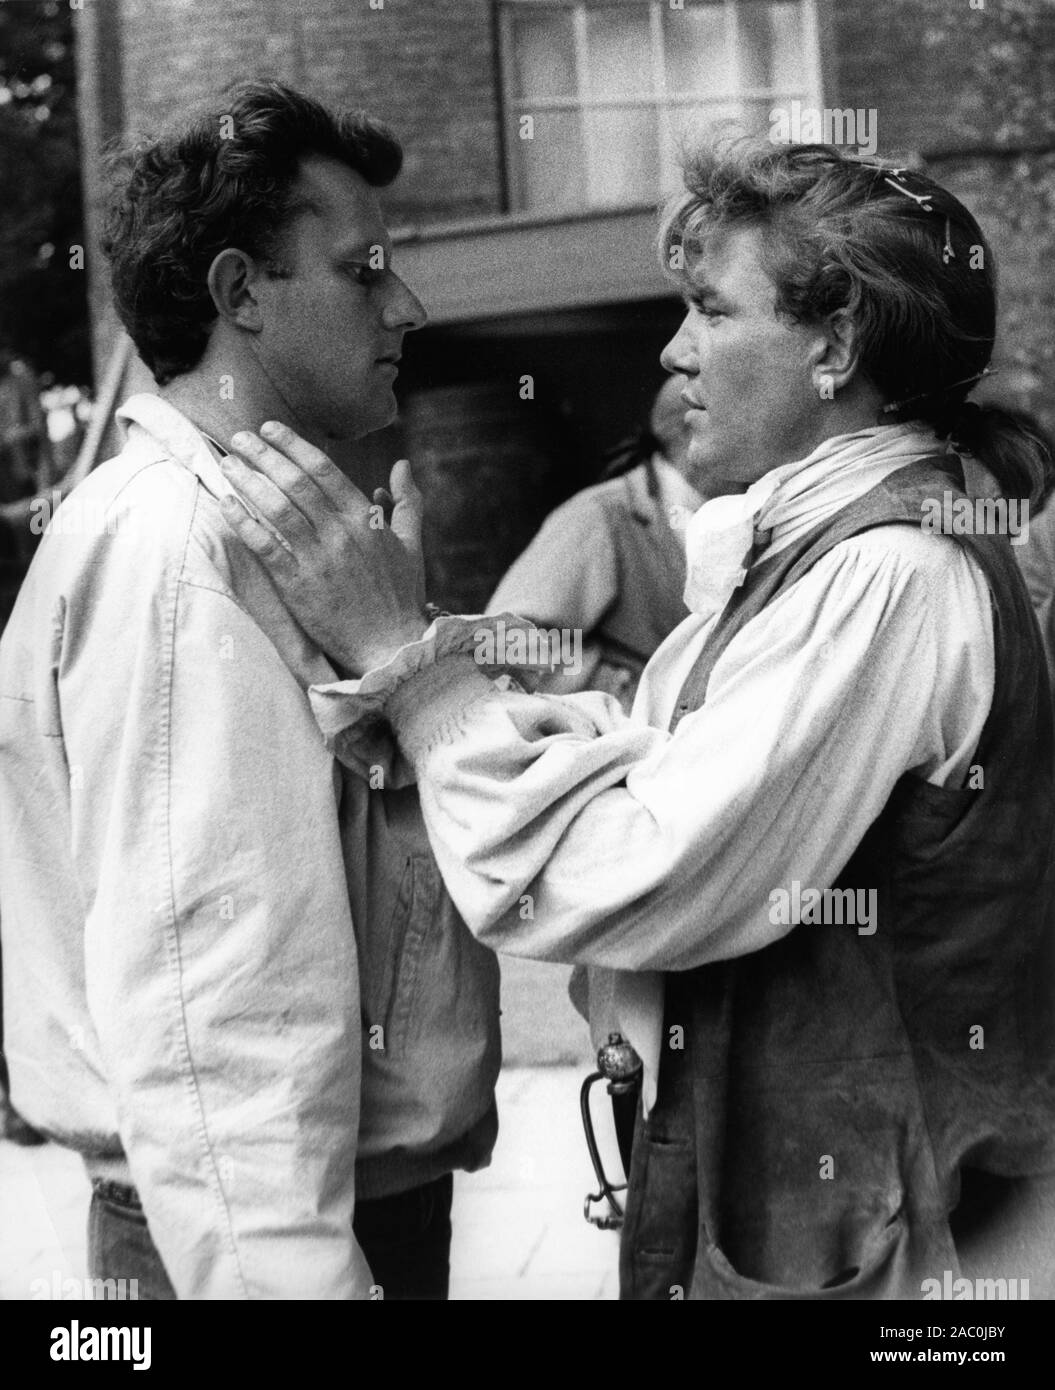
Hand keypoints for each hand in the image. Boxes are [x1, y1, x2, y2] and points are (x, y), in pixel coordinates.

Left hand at [218, 421, 427, 674]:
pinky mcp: (298, 587)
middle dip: (265, 455)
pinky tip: (228, 504)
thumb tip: (402, 464)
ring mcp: (318, 560)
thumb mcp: (412, 545)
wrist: (389, 646)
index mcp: (366, 521)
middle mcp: (341, 535)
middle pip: (296, 483)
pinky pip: (265, 547)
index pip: (324, 470)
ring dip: (249, 482)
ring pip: (277, 509)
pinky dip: (245, 522)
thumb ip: (408, 501)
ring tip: (228, 462)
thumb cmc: (400, 597)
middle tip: (241, 437)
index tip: (271, 429)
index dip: (294, 445)